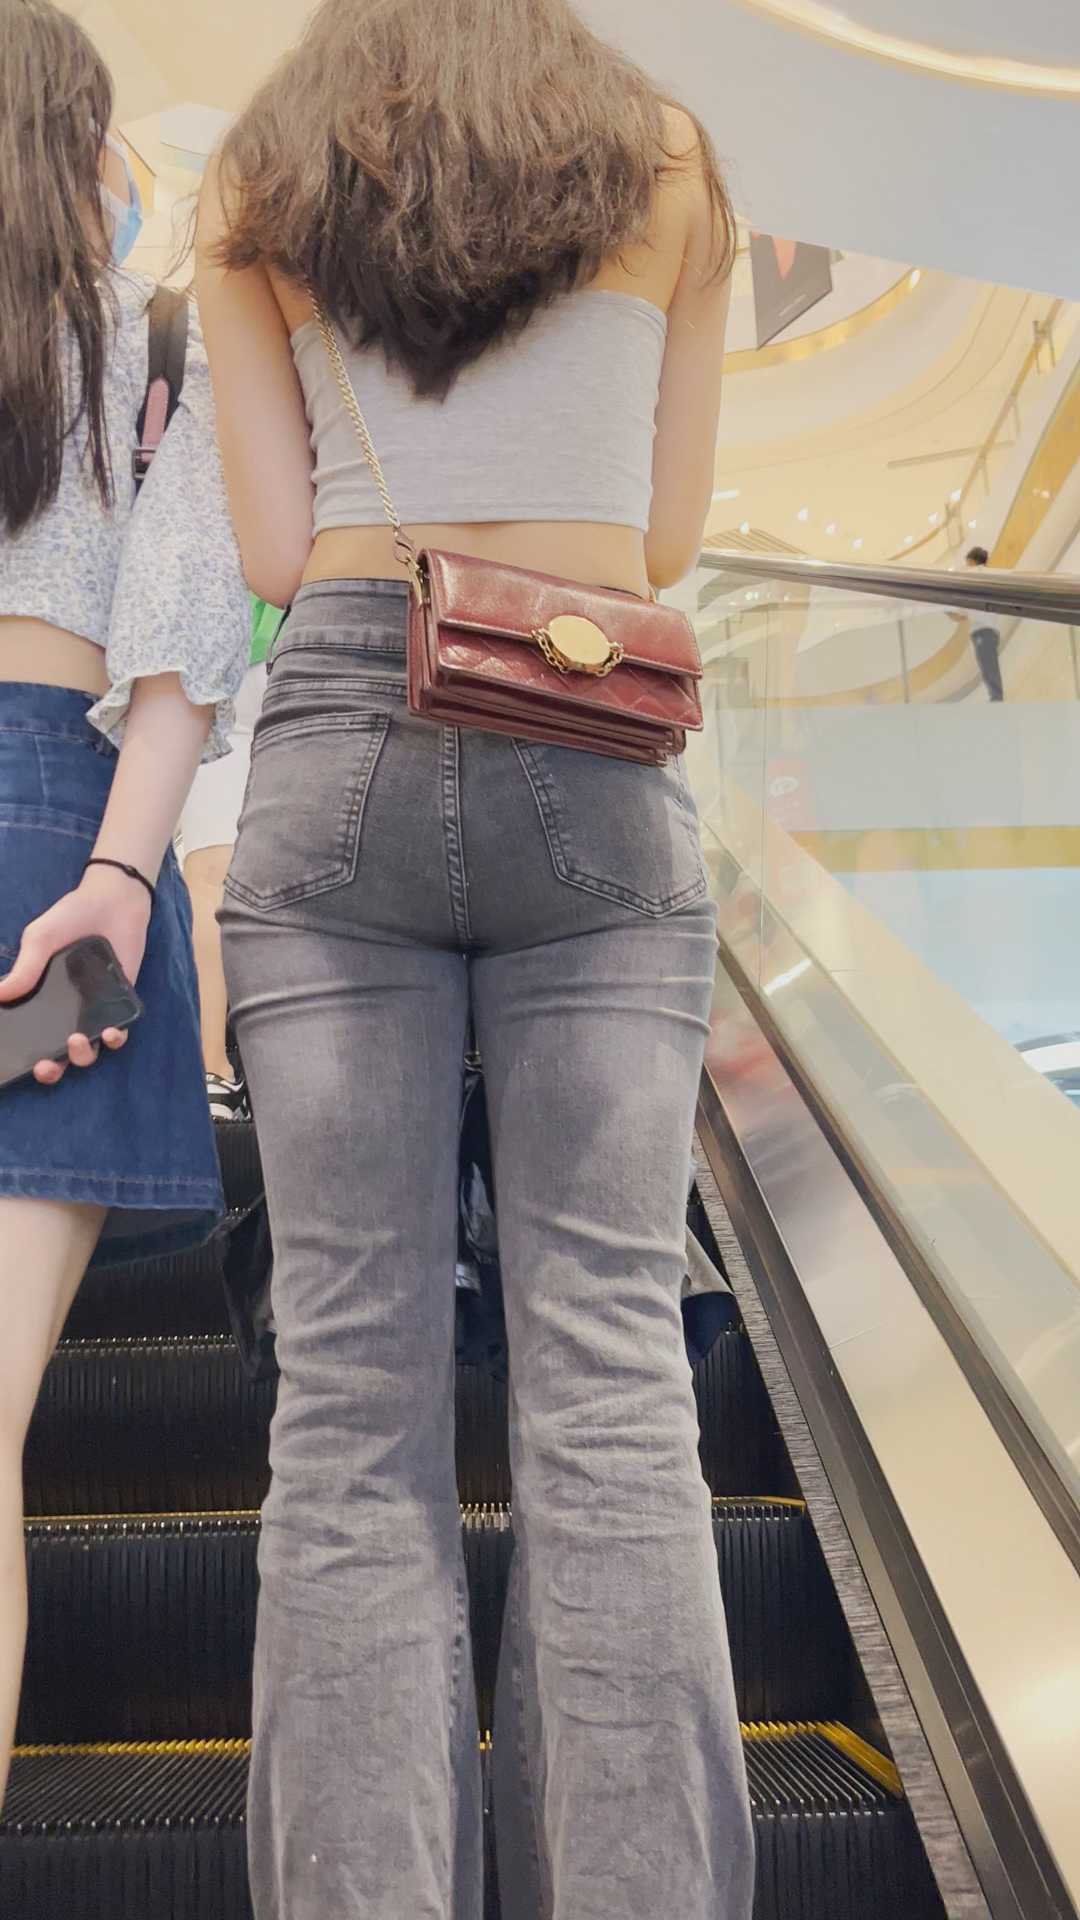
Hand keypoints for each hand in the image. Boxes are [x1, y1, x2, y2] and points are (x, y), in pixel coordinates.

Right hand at [0, 866, 150, 1084]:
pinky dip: (115, 1039)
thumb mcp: (39, 939)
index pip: (29, 1035)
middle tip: (45, 1066)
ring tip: (76, 1041)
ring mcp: (94, 1009)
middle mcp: (66, 1010)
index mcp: (41, 999)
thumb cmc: (69, 917)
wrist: (112, 900)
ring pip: (88, 1049)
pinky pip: (120, 1031)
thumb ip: (24, 970)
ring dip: (82, 1056)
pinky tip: (110, 1032)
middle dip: (51, 1069)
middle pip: (58, 1054)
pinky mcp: (121, 1003)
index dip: (22, 1054)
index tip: (17, 1062)